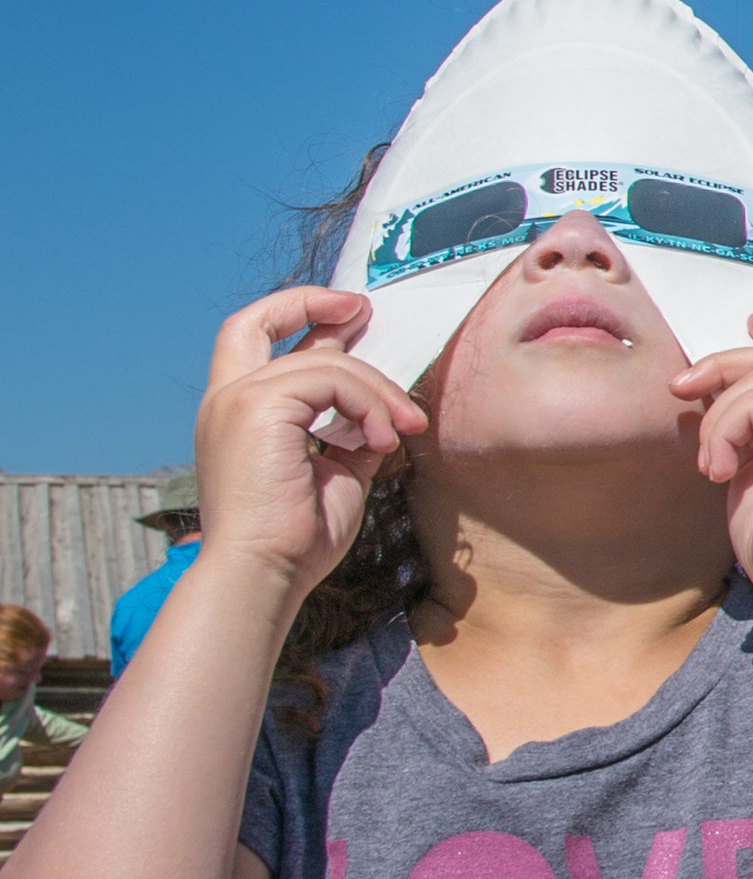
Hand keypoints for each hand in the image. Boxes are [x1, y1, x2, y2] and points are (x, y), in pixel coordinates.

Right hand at [191, 288, 429, 602]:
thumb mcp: (335, 471)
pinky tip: (383, 440)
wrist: (265, 574)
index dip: (292, 312)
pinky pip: (332, 381)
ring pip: (324, 362)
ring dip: (376, 392)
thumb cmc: (297, 539)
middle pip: (258, 322)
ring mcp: (236, 401)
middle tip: (367, 311)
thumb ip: (351, 433)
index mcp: (236, 415)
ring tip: (402, 430)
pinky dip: (369, 405)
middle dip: (314, 304)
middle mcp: (225, 401)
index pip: (248, 339)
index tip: (344, 311)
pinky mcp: (257, 407)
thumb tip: (383, 411)